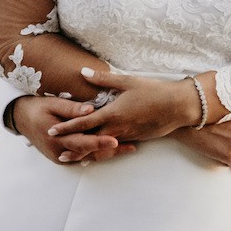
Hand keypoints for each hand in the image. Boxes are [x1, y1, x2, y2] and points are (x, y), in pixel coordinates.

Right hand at [12, 96, 135, 164]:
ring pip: (89, 158)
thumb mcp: (52, 104)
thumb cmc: (38, 107)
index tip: (116, 140)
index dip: (100, 141)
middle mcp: (60, 151)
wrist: (22, 119)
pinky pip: (84, 157)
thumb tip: (91, 109)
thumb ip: (71, 108)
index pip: (82, 142)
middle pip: (90, 153)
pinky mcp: (63, 158)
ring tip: (129, 148)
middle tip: (131, 146)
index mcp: (57, 137)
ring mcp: (61, 157)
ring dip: (109, 154)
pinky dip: (99, 154)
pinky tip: (114, 150)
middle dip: (111, 151)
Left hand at [44, 67, 201, 143]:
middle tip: (58, 154)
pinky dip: (105, 150)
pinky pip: (116, 146)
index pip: (83, 122)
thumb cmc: (153, 91)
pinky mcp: (136, 138)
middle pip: (90, 141)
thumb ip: (102, 79)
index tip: (52, 132)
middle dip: (74, 148)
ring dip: (88, 152)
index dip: (67, 127)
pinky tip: (101, 152)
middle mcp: (117, 128)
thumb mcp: (127, 81)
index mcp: (112, 113)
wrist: (178, 107)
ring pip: (103, 147)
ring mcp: (127, 135)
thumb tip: (82, 72)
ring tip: (76, 158)